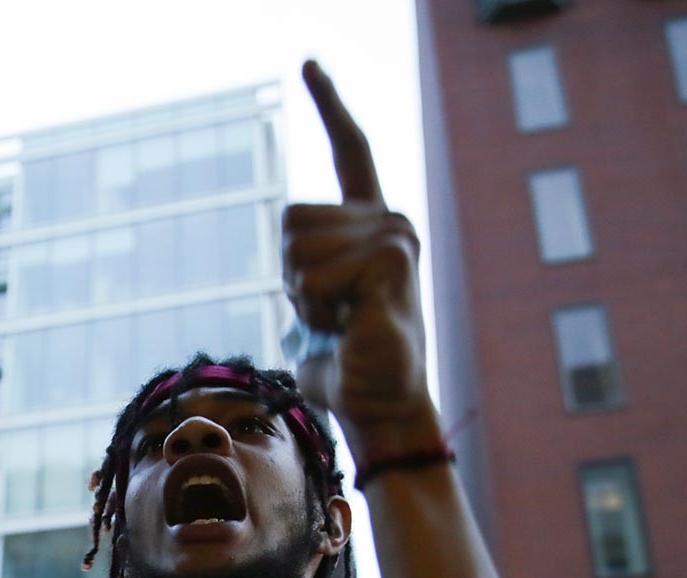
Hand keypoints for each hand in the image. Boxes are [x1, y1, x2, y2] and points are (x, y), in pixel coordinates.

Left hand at [284, 61, 437, 457]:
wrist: (381, 406)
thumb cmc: (346, 365)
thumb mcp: (317, 308)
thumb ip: (310, 272)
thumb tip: (298, 264)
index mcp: (372, 224)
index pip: (350, 151)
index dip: (330, 106)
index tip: (308, 62)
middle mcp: (390, 220)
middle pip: (292, 222)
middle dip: (293, 277)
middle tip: (330, 316)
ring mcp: (394, 236)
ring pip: (297, 249)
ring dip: (303, 297)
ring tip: (340, 323)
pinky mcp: (392, 259)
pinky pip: (313, 276)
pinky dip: (316, 311)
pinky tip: (349, 327)